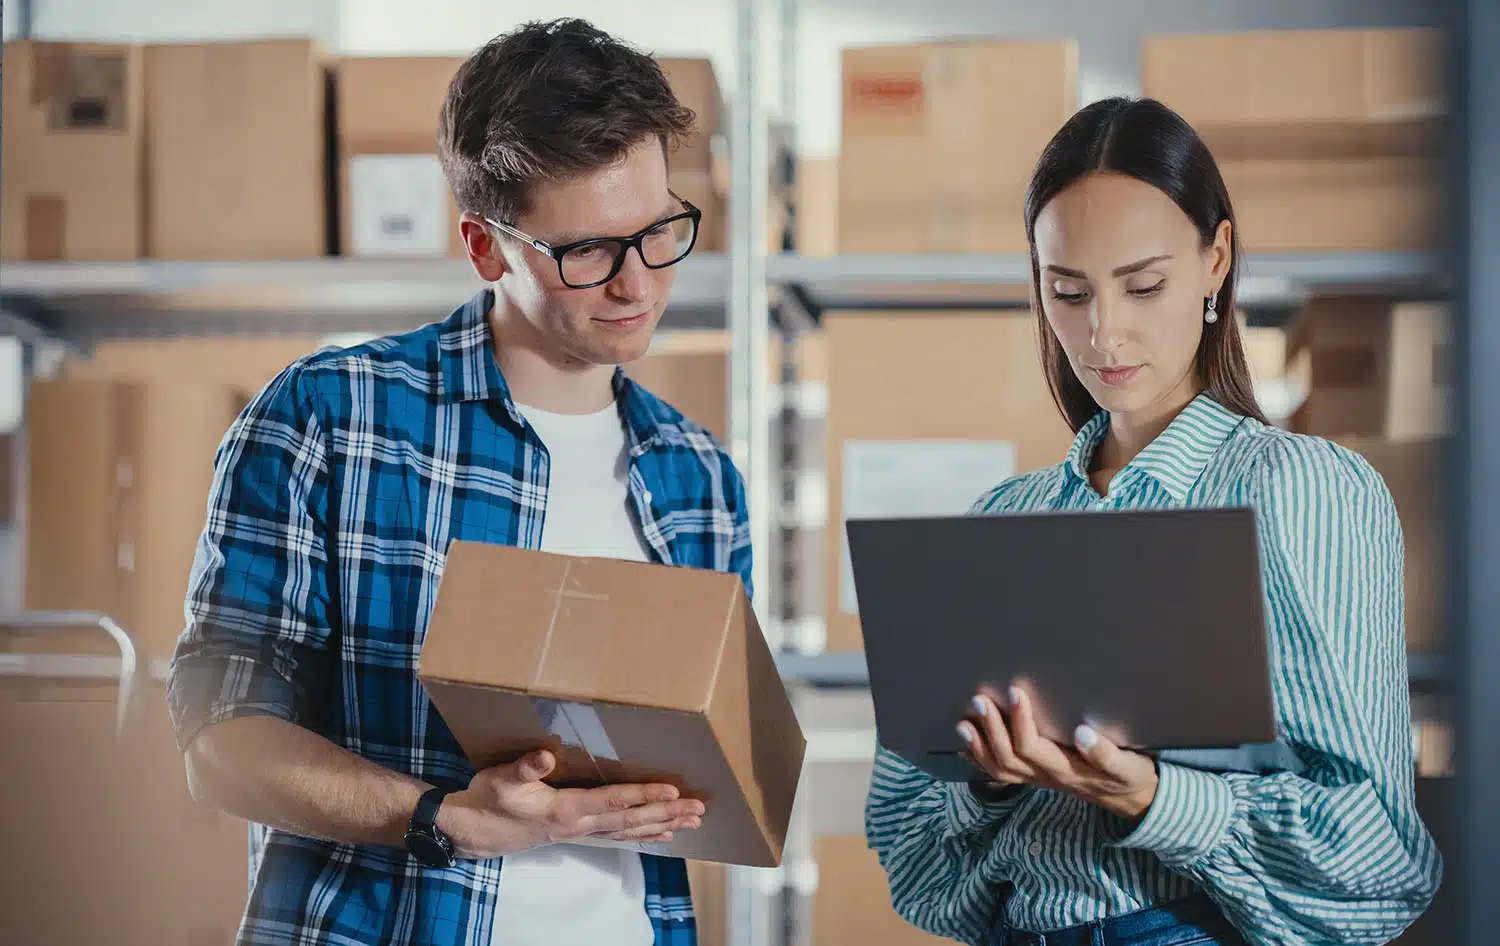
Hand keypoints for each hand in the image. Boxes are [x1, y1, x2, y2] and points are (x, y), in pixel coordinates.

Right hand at [438, 750, 704, 858]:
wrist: (473, 830)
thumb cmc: (489, 799)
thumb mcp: (501, 778)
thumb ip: (525, 768)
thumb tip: (545, 756)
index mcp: (566, 809)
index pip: (613, 802)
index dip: (644, 795)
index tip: (673, 791)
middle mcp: (579, 825)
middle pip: (631, 820)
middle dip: (666, 813)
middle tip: (698, 809)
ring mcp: (580, 832)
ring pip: (629, 830)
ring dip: (662, 824)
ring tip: (691, 821)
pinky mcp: (578, 833)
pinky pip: (618, 835)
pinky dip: (643, 834)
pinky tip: (662, 833)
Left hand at [957, 686, 1158, 821]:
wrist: (1130, 799)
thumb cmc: (1129, 775)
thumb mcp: (1127, 766)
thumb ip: (1106, 753)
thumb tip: (1082, 733)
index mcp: (1066, 770)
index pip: (1033, 747)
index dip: (1019, 721)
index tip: (1014, 692)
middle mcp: (1047, 777)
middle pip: (1008, 758)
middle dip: (991, 729)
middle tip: (979, 700)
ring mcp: (1038, 779)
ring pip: (1000, 769)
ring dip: (979, 746)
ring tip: (963, 723)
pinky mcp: (1035, 777)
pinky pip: (1001, 775)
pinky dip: (980, 760)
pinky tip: (966, 747)